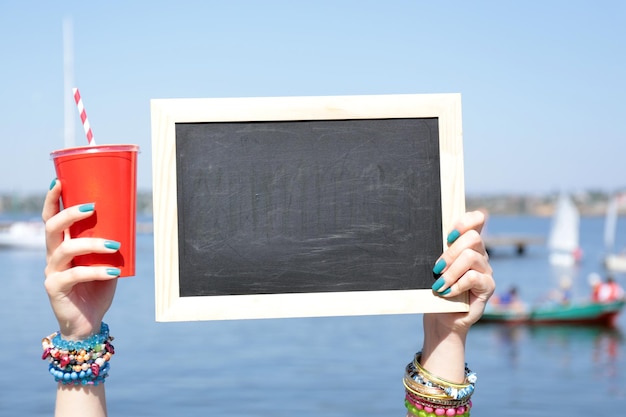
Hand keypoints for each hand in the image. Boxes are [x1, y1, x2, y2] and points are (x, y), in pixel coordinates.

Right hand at [42, 179, 119, 339]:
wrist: (89, 322)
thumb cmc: (98, 289)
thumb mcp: (107, 262)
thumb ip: (112, 246)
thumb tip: (129, 223)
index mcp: (62, 246)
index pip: (50, 218)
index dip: (52, 199)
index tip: (59, 180)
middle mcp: (52, 256)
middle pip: (51, 227)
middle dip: (70, 213)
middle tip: (93, 207)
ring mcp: (51, 272)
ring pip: (64, 248)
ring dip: (91, 243)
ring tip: (115, 244)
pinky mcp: (55, 289)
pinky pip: (75, 275)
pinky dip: (96, 271)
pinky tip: (113, 270)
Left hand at [426, 210, 494, 333]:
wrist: (441, 317)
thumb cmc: (436, 288)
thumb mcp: (435, 266)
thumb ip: (438, 250)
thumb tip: (424, 234)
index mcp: (468, 244)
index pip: (477, 219)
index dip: (464, 222)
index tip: (447, 236)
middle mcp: (480, 254)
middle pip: (473, 238)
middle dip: (450, 252)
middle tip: (436, 268)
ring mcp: (486, 270)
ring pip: (470, 257)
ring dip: (450, 271)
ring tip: (439, 284)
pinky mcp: (488, 286)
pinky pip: (473, 277)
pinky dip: (456, 285)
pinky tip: (446, 292)